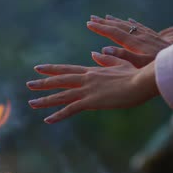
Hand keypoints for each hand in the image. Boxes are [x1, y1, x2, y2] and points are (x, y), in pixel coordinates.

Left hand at [27, 53, 158, 123]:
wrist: (143, 80)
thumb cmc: (137, 74)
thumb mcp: (121, 65)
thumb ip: (107, 59)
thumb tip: (95, 53)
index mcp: (93, 71)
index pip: (68, 70)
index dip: (53, 69)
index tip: (39, 68)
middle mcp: (87, 79)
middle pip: (60, 80)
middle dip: (43, 83)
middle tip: (29, 84)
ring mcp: (88, 90)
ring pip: (61, 95)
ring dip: (45, 99)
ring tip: (31, 102)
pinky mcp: (92, 101)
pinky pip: (71, 109)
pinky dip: (58, 115)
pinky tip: (47, 120)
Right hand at [87, 15, 170, 67]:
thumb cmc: (159, 67)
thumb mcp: (139, 65)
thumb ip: (122, 56)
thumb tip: (103, 49)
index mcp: (134, 43)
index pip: (113, 33)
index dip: (100, 28)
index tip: (88, 24)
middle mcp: (140, 36)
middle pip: (119, 26)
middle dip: (104, 22)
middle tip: (92, 18)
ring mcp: (148, 35)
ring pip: (128, 25)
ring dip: (116, 21)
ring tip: (106, 17)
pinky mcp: (156, 37)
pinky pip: (140, 26)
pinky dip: (132, 23)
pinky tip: (129, 20)